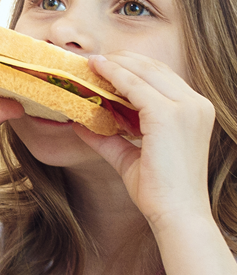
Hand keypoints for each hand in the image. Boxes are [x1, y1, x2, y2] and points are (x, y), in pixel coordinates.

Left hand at [73, 52, 214, 226]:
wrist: (176, 214)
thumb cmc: (158, 189)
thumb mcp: (130, 156)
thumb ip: (108, 138)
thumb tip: (80, 125)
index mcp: (193, 111)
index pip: (160, 78)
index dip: (132, 68)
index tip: (107, 66)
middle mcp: (195, 104)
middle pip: (154, 68)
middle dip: (123, 60)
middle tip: (96, 61)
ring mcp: (186, 107)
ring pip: (144, 71)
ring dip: (116, 64)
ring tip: (93, 63)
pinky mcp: (169, 115)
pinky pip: (135, 86)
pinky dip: (114, 76)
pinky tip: (97, 71)